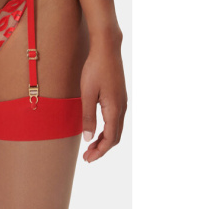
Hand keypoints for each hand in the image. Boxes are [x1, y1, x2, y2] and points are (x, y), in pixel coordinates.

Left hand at [80, 34, 127, 162]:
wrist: (106, 49)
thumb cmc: (95, 69)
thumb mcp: (87, 93)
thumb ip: (88, 116)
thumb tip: (88, 138)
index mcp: (114, 109)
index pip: (110, 139)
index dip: (99, 151)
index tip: (88, 159)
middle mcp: (122, 108)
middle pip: (115, 137)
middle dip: (102, 149)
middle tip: (87, 157)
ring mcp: (122, 102)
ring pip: (116, 129)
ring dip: (104, 139)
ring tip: (90, 146)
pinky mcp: (119, 97)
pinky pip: (115, 119)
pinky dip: (107, 129)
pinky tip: (97, 129)